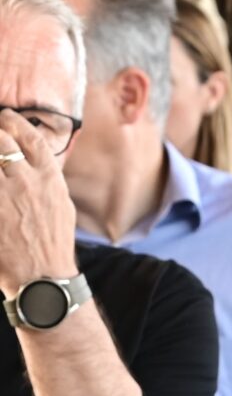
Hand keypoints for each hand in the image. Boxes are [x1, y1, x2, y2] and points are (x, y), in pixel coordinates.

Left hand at [0, 111, 77, 296]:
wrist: (41, 277)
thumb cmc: (52, 245)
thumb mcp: (61, 207)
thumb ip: (46, 182)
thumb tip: (34, 165)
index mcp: (50, 180)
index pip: (31, 138)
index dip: (15, 123)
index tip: (6, 118)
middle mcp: (27, 182)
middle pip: (2, 141)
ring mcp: (4, 195)